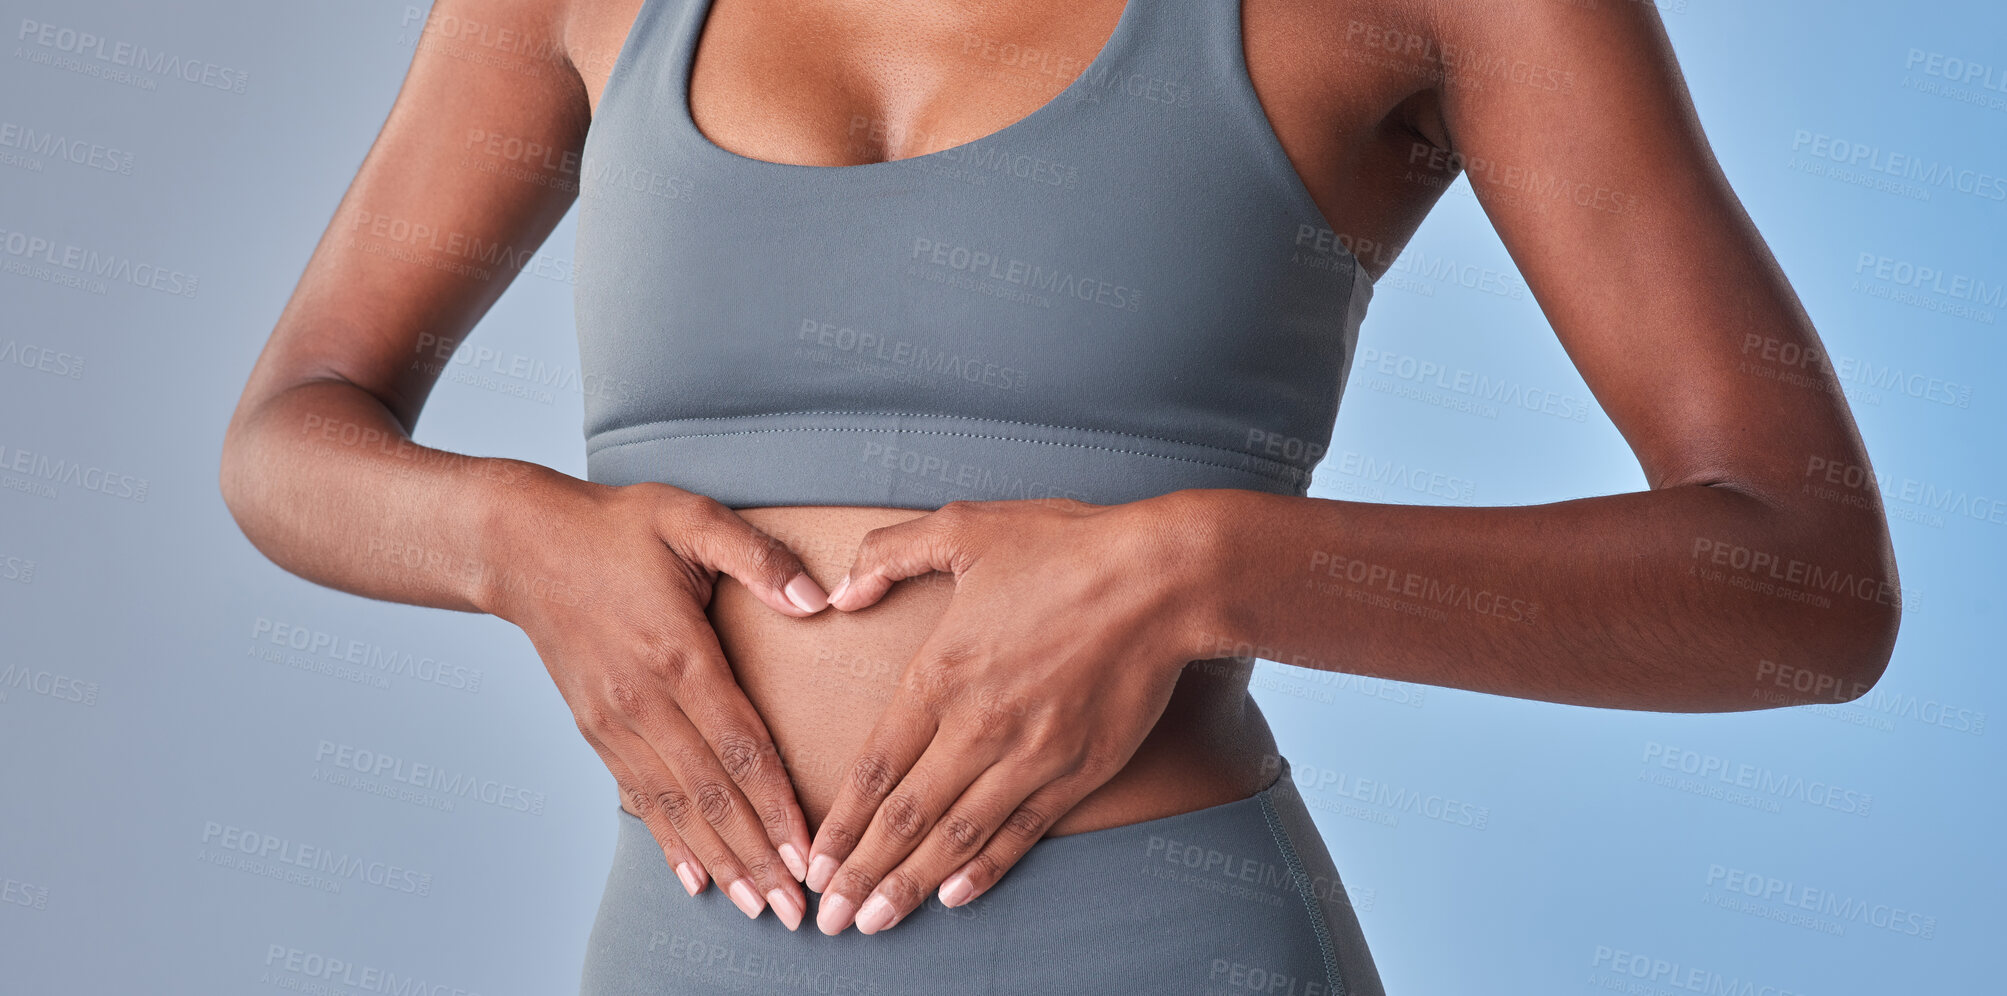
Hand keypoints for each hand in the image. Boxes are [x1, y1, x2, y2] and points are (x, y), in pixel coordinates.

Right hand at [489, 479, 831, 930]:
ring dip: (721, 861)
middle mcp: (646, 701)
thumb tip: (815, 598)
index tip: (808, 853)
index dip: (777, 806)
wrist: (521, 545)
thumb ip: (757, 557)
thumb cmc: (615, 527)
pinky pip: (639, 798)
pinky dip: (671, 842)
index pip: (740, 747)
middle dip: (758, 856)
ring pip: (677, 808)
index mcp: (679, 653)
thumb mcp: (690, 519)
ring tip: (759, 906)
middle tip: (797, 908)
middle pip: (713, 794)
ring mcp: (616, 722)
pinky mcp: (596, 730)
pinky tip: (697, 879)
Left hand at [801, 494, 1219, 933]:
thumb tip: (840, 591)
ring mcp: (1031, 754)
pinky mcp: (1079, 769)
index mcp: (940, 672)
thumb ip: (890, 554)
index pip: (874, 768)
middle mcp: (978, 725)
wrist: (1164, 577)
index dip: (840, 823)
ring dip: (911, 886)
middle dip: (861, 875)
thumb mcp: (965, 527)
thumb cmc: (1067, 545)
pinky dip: (985, 870)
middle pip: (905, 818)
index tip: (814, 861)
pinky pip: (1021, 832)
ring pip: (957, 837)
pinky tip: (954, 897)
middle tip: (828, 919)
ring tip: (873, 924)